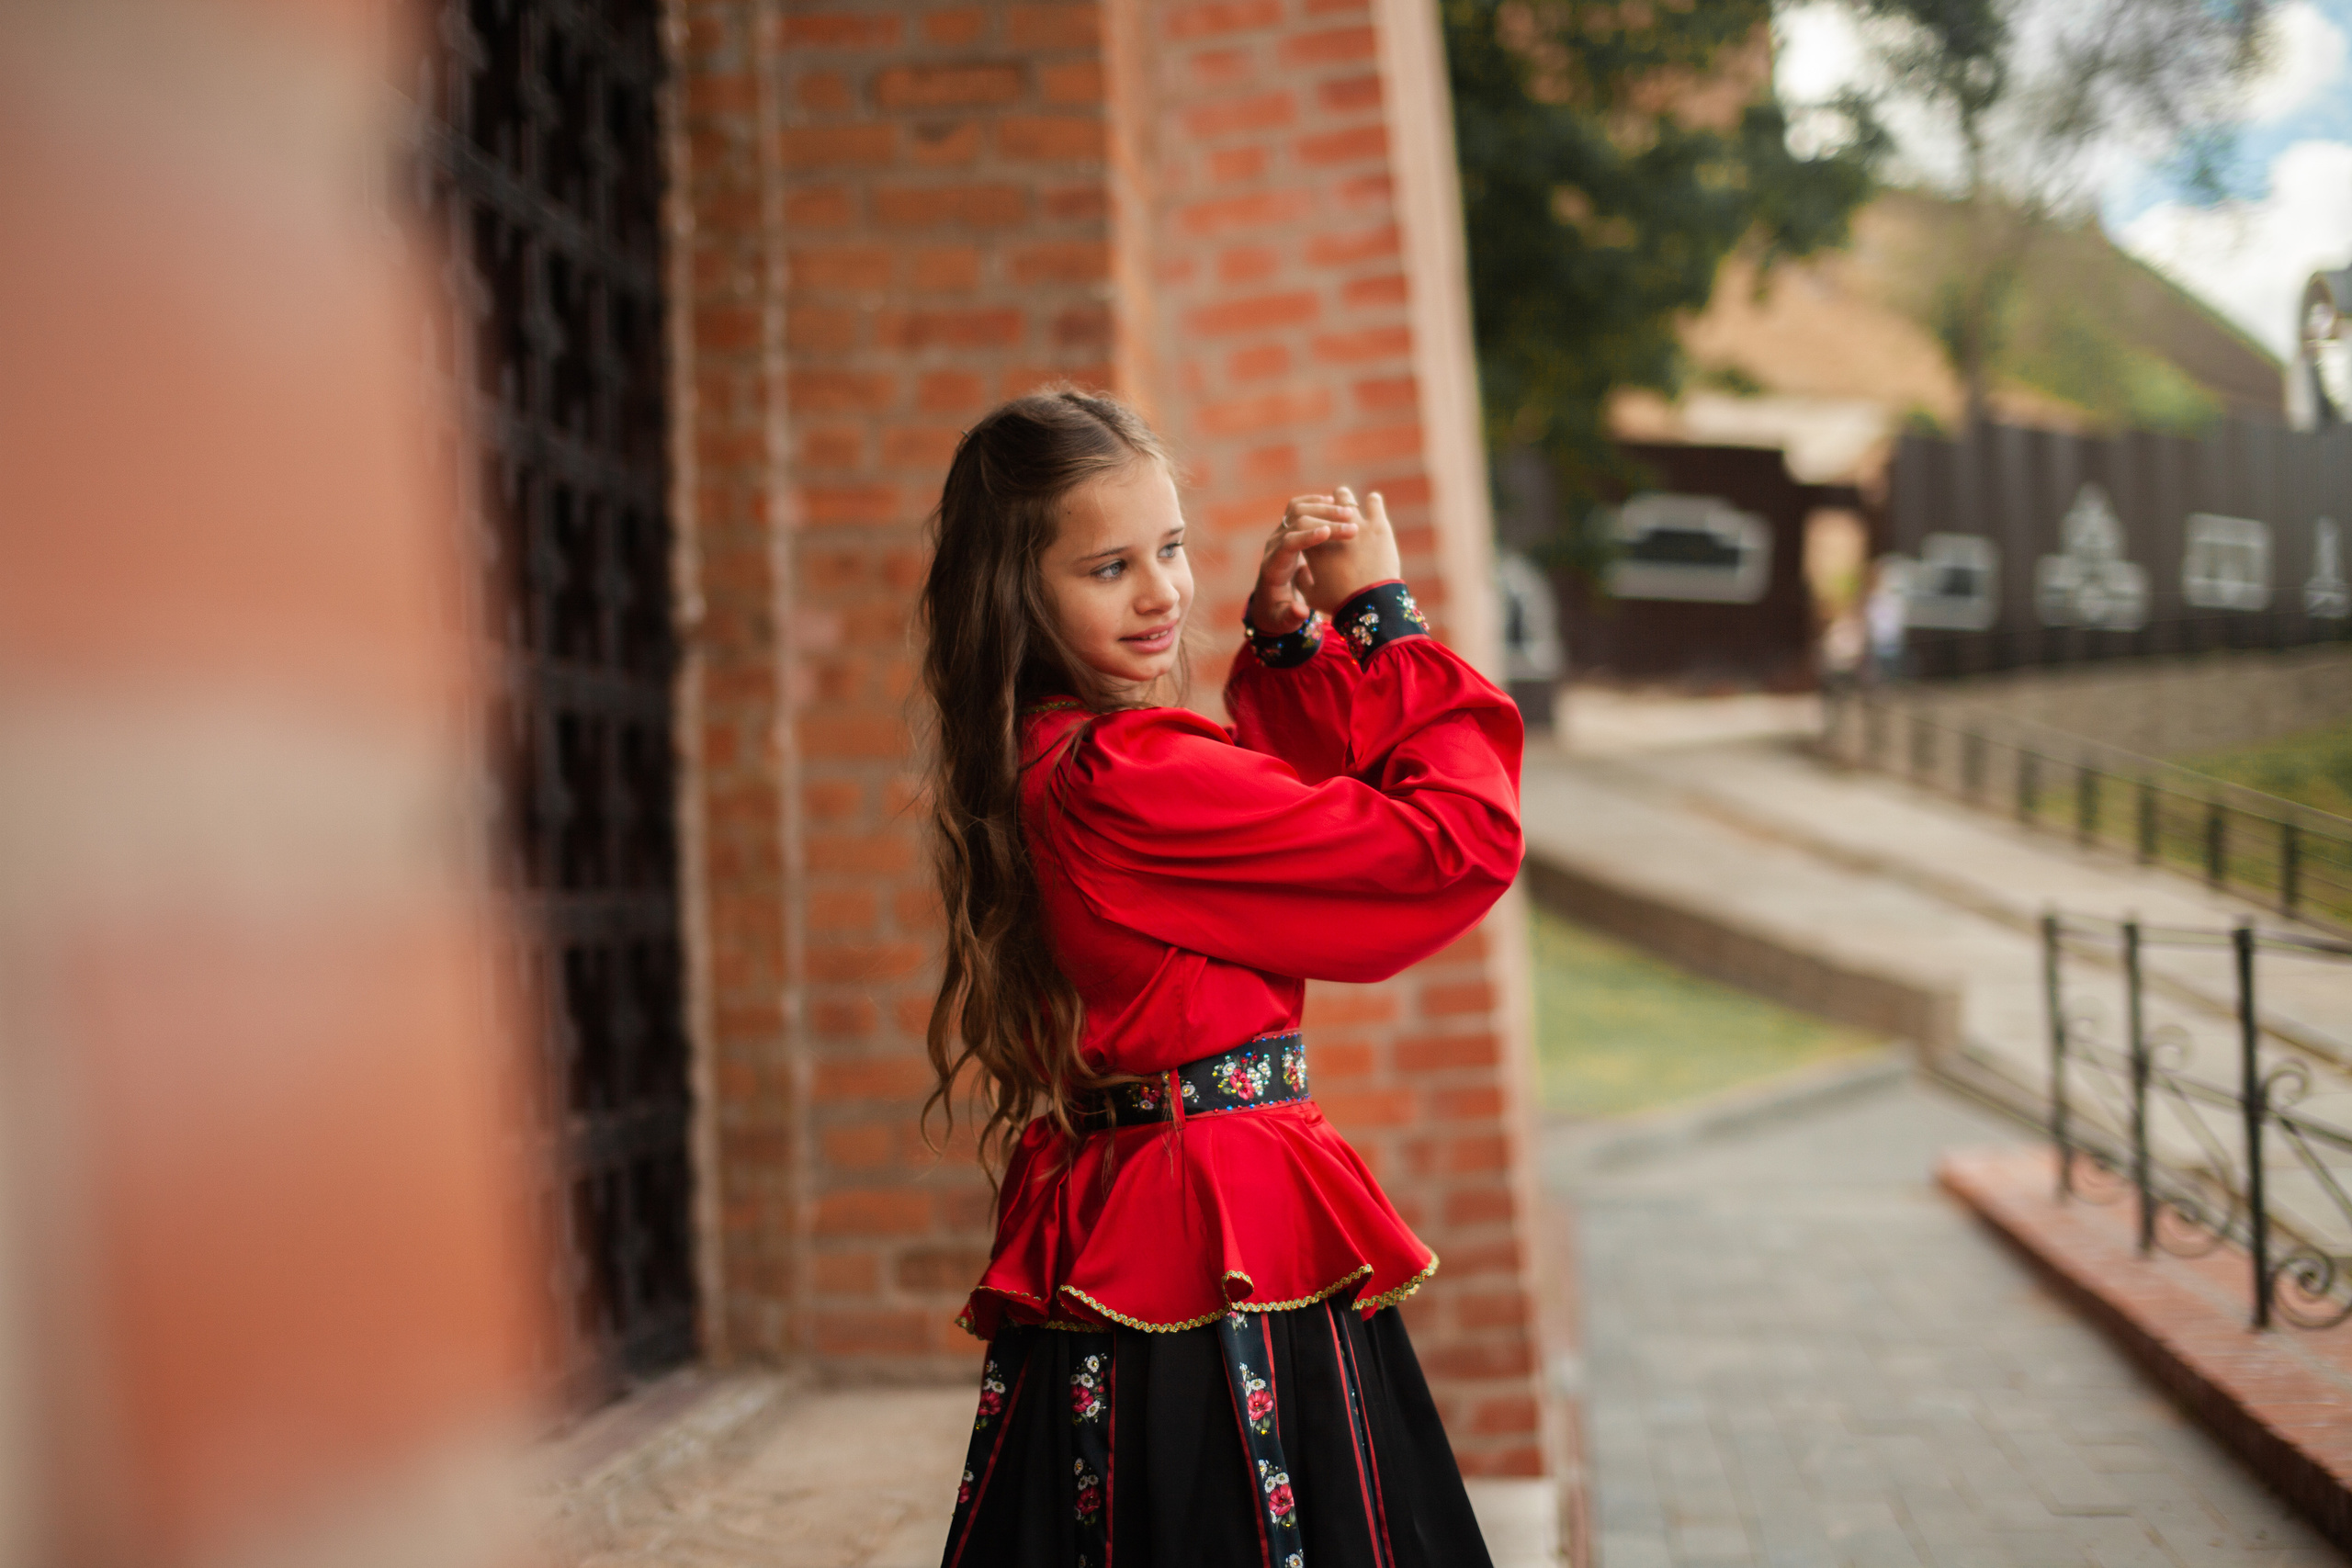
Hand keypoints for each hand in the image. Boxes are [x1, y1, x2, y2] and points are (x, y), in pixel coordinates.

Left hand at [1246, 493, 1360, 633]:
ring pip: (1296, 510)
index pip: (1287, 544)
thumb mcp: (1284, 622)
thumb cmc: (1279, 614)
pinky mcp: (1287, 530)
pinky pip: (1298, 508)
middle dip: (1324, 521)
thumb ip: (1291, 617)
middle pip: (1295, 522)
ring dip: (1323, 508)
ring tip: (1349, 512)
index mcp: (1273, 567)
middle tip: (1352, 524)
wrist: (1269, 602)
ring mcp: (1279, 535)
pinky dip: (1316, 503)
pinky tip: (1336, 503)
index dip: (1307, 536)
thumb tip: (1300, 609)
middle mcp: (1274, 546)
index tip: (1328, 532)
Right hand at [1298, 486, 1401, 614]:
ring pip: (1344, 497)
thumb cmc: (1340, 601)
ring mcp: (1354, 524)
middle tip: (1332, 514)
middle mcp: (1330, 529)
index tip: (1316, 524)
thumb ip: (1302, 580)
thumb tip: (1301, 568)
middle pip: (1320, 505)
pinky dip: (1372, 501)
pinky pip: (1374, 502)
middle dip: (1324, 506)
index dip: (1310, 523)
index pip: (1304, 523)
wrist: (1369, 603)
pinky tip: (1373, 502)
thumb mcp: (1313, 595)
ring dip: (1345, 499)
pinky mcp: (1377, 525)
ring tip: (1350, 509)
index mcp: (1312, 546)